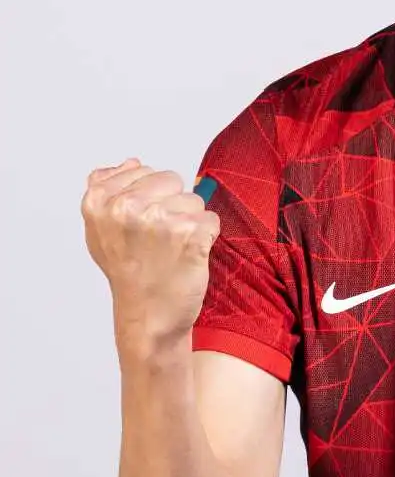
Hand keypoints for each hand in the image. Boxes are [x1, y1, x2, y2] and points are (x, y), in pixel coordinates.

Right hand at [81, 160, 221, 353]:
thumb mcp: (101, 230)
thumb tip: (130, 162)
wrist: (149, 314)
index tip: (138, 224)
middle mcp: (127, 207)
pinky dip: (206, 236)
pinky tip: (188, 255)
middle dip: (172, 205)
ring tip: (171, 249)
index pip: (143, 170)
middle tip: (158, 238)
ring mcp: (159, 220)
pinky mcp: (190, 233)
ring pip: (194, 199)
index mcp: (100, 201)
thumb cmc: (129, 272)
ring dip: (190, 222)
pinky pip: (212, 219)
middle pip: (171, 180)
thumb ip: (108, 191)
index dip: (149, 196)